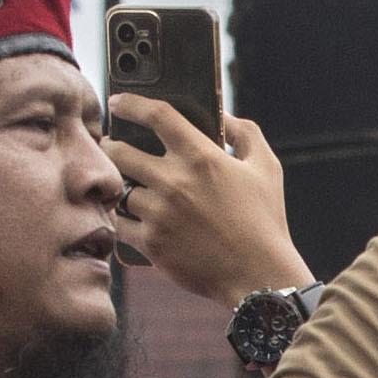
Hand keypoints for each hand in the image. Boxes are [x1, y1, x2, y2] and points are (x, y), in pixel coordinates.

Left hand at [108, 108, 309, 307]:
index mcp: (203, 157)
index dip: (132, 103)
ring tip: (122, 184)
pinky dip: (122, 219)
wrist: (259, 276)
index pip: (156, 115)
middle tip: (110, 145)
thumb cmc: (266, 220)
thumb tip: (223, 117)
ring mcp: (160, 213)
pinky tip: (128, 216)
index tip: (119, 102)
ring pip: (119, 189)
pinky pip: (120, 224)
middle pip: (120, 151)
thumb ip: (246, 134)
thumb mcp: (267, 168)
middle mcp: (176, 182)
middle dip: (110, 144)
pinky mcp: (152, 243)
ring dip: (118, 184)